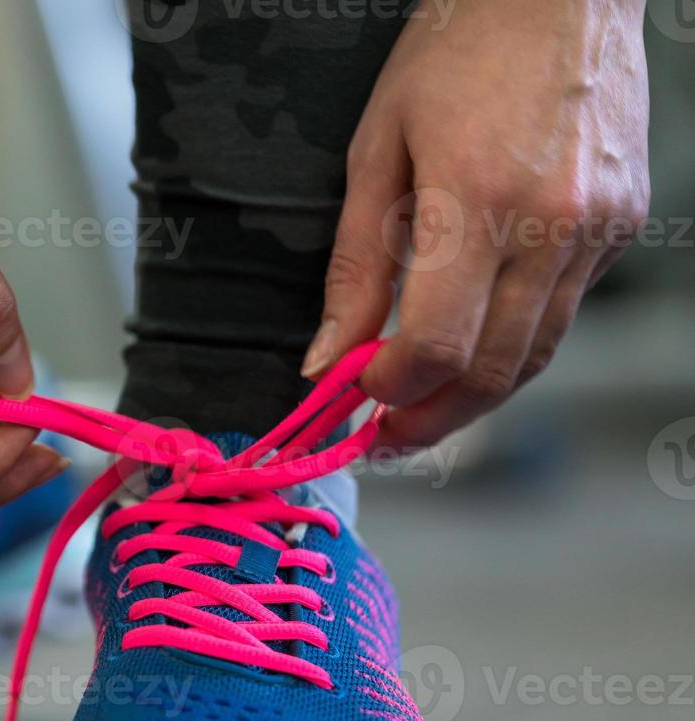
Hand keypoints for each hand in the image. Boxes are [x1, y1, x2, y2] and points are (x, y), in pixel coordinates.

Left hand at [307, 0, 649, 448]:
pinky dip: (514, 344)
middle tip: (389, 438)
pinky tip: (474, 346)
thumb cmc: (458, 51)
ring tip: (423, 410)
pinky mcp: (624, 227)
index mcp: (478, 197)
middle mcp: (552, 222)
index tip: (359, 399)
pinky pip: (563, 313)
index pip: (440, 344)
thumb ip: (356, 266)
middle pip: (494, 369)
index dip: (394, 390)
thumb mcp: (376, 150)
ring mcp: (599, 228)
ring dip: (475, 397)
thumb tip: (328, 358)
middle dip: (434, 419)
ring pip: (536, 353)